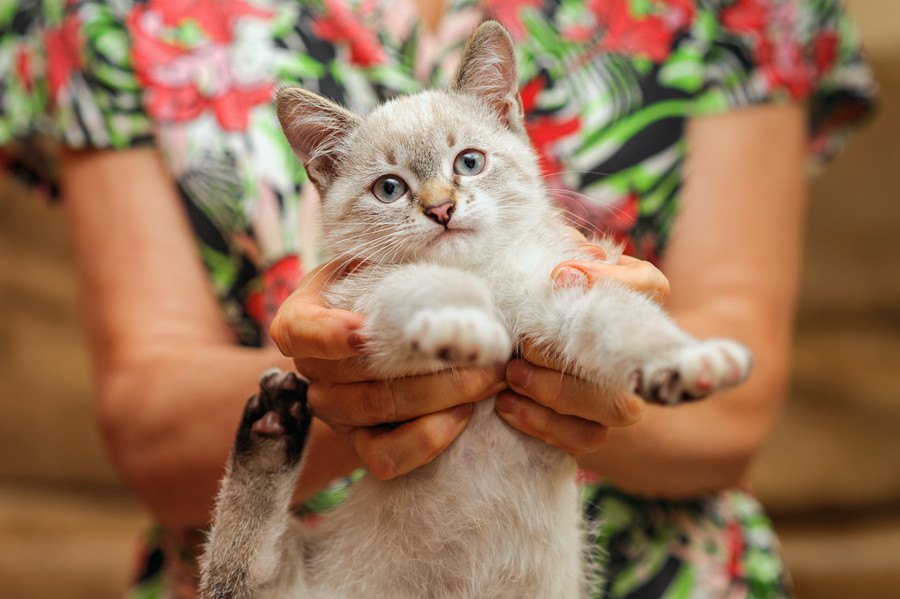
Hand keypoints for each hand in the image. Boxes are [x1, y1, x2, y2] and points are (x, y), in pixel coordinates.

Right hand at [270, 261, 505, 480]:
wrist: (382, 342)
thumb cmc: (383, 289)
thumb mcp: (376, 264)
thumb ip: (391, 259)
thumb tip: (445, 245)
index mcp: (302, 320)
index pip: (300, 331)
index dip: (327, 334)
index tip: (363, 331)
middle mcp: (313, 371)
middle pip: (355, 378)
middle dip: (423, 368)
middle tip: (480, 355)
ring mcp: (335, 413)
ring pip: (377, 415)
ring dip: (438, 400)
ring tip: (486, 380)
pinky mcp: (361, 444)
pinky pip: (386, 457)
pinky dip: (426, 440)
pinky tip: (463, 416)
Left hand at [495, 246, 670, 454]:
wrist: (514, 359)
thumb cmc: (532, 303)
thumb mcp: (542, 271)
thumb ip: (558, 253)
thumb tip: (567, 261)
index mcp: (635, 303)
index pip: (649, 286)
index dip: (611, 281)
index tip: (560, 275)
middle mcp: (637, 353)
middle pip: (630, 359)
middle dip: (573, 353)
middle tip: (526, 345)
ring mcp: (621, 398)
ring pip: (613, 408)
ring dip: (556, 393)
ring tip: (512, 375)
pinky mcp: (594, 431)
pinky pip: (583, 438)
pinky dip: (542, 424)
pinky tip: (506, 405)